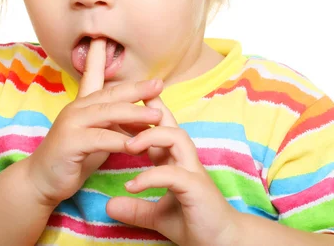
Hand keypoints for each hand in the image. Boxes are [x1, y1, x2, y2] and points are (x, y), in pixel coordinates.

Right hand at [25, 38, 164, 206]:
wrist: (42, 180)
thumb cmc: (73, 158)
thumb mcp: (98, 138)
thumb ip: (115, 124)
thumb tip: (141, 116)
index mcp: (82, 106)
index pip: (92, 76)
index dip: (98, 58)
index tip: (104, 38)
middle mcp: (75, 109)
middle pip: (109, 94)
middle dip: (135, 88)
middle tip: (158, 83)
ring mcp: (71, 124)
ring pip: (107, 114)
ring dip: (133, 114)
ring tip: (156, 115)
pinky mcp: (69, 142)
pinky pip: (98, 139)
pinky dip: (118, 140)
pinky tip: (134, 144)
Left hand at [106, 97, 240, 245]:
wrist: (225, 244)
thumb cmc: (196, 224)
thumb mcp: (158, 216)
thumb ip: (135, 208)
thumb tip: (109, 206)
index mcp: (176, 161)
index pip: (160, 130)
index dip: (144, 115)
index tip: (123, 105)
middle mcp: (186, 160)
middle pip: (169, 124)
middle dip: (150, 108)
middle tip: (125, 102)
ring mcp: (193, 171)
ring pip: (175, 137)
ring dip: (149, 137)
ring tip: (127, 147)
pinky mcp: (196, 187)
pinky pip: (172, 173)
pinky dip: (150, 177)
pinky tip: (131, 186)